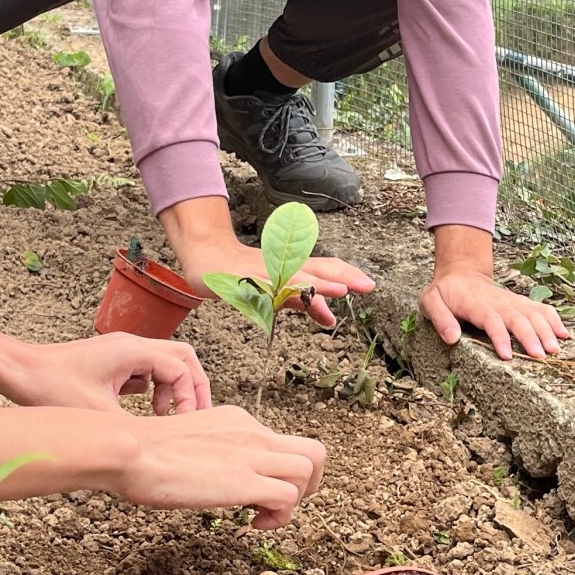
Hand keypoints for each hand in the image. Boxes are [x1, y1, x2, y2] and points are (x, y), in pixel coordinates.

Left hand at [0, 332, 210, 414]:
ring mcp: (120, 351)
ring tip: (162, 416)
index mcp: (133, 351)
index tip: (184, 424)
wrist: (18, 371)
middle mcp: (131, 345)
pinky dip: (150, 388)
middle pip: (181, 357)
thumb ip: (134, 429)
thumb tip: (157, 449)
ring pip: (163, 363)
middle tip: (194, 416)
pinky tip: (139, 410)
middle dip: (192, 387)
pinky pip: (143, 370)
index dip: (190, 398)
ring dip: (171, 388)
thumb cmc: (51, 388)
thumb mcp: (98, 416)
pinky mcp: (109, 361)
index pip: (182, 368)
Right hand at [115, 405, 325, 528]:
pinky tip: (252, 524)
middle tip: (282, 503)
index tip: (260, 491)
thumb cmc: (145, 450)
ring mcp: (251, 454)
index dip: (282, 471)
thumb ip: (214, 448)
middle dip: (310, 484)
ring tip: (264, 515)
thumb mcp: (191, 436)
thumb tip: (216, 470)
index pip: (283, 442)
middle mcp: (251, 431)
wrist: (130, 449)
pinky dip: (279, 517)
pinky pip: (288, 498)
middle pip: (314, 450)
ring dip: (296, 501)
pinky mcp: (243, 481)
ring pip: (309, 469)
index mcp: (238, 420)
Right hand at [158, 196, 374, 328]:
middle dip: (342, 276)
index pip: (324, 267)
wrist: (205, 255)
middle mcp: (280, 265)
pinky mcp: (241, 279)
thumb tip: (331, 319)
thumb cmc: (242, 272)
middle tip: (367, 286)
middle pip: (315, 267)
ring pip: (292, 276)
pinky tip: (289, 298)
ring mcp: (261, 271)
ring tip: (340, 289)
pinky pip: (261, 286)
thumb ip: (304, 304)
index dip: (347, 273)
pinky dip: (277, 291)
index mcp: (290, 267)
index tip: (369, 285)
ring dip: (316, 283)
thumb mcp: (278, 290)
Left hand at [421, 267, 567, 359]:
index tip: (508, 356)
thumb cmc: (444, 292)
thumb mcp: (430, 301)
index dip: (500, 337)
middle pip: (517, 317)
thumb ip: (440, 318)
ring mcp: (511, 301)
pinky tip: (564, 334)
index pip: (491, 320)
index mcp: (475, 303)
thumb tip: (452, 338)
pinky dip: (553, 319)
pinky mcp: (519, 303)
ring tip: (555, 350)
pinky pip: (540, 309)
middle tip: (541, 356)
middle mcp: (497, 302)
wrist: (460, 273)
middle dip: (530, 336)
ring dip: (546, 330)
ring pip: (532, 313)